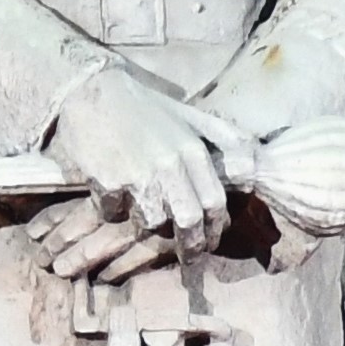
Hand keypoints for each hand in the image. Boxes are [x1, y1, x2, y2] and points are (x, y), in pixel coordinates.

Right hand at [53, 64, 230, 240]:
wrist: (93, 89)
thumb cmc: (144, 105)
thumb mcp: (189, 115)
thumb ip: (222, 138)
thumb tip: (251, 165)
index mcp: (192, 150)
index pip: (214, 201)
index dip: (214, 228)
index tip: (210, 241)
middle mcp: (170, 164)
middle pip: (188, 220)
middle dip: (190, 245)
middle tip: (187, 256)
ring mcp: (138, 174)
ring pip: (150, 221)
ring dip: (146, 224)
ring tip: (141, 214)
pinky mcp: (107, 180)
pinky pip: (113, 212)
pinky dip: (111, 210)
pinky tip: (109, 196)